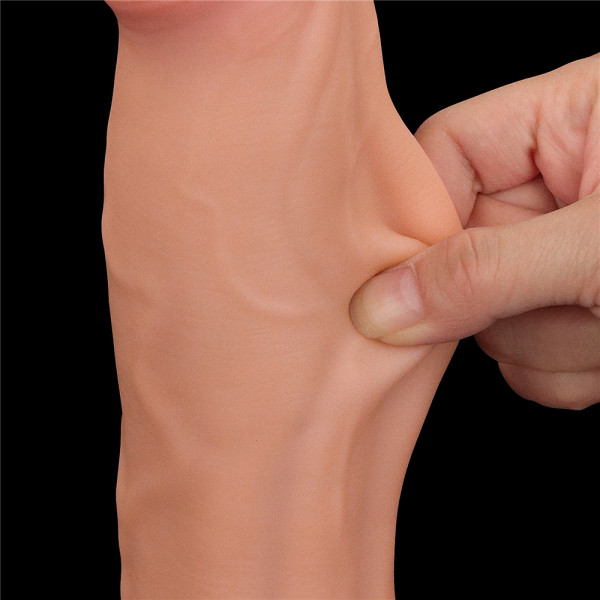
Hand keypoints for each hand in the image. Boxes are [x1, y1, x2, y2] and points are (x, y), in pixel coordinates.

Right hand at [350, 55, 599, 408]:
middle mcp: (557, 190)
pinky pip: (526, 365)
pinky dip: (567, 371)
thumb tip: (382, 307)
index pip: (445, 154)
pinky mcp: (568, 316)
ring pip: (492, 322)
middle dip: (497, 299)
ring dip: (546, 341)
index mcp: (566, 124)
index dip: (421, 218)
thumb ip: (487, 270)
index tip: (411, 273)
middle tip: (554, 298)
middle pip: (459, 252)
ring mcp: (558, 259)